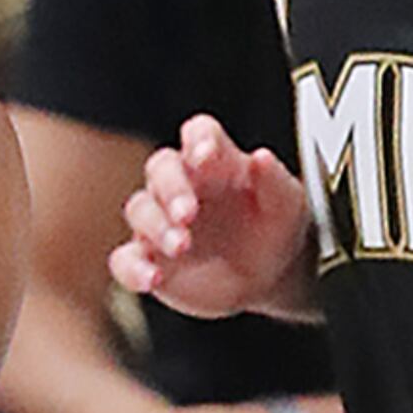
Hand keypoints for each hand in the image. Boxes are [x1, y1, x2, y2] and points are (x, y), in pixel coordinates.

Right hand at [109, 116, 310, 319]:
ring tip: (181, 246)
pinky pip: (126, 260)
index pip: (199, 133)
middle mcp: (182, 184)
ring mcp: (161, 220)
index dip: (198, 139)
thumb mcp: (286, 204)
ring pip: (140, 210)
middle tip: (188, 213)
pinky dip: (133, 269)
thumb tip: (262, 158)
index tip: (205, 155)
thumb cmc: (274, 227)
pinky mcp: (148, 257)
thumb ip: (274, 180)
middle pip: (161, 168)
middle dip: (172, 188)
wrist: (269, 275)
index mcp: (216, 161)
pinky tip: (152, 279)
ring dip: (156, 227)